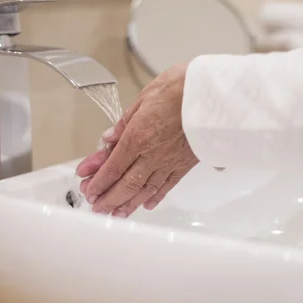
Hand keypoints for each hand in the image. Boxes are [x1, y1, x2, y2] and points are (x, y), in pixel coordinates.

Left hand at [76, 63, 198, 215]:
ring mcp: (170, 161)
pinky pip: (168, 185)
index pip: (113, 166)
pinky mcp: (186, 163)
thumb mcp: (145, 97)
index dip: (99, 181)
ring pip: (145, 189)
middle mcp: (153, 154)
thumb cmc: (182, 88)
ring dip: (129, 204)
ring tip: (117, 214)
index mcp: (138, 136)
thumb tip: (110, 137)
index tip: (89, 189)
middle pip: (127, 183)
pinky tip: (147, 204)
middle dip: (109, 198)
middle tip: (98, 207)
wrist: (214, 94)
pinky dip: (156, 196)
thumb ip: (126, 121)